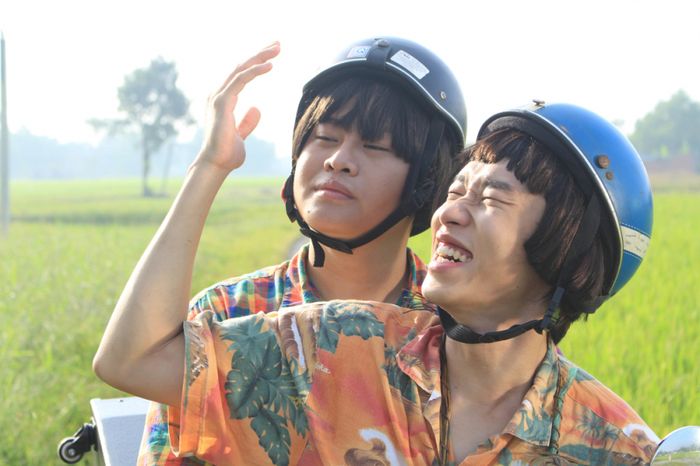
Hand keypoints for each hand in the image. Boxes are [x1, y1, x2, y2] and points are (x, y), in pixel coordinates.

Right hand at [195, 42, 280, 172]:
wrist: (216, 165)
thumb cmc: (227, 153)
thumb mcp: (241, 134)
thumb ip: (247, 121)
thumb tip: (257, 108)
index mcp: (223, 100)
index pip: (241, 75)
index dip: (256, 63)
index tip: (272, 56)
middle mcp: (218, 94)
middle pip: (241, 67)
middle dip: (260, 54)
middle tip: (278, 45)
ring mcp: (218, 96)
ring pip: (241, 69)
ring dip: (260, 57)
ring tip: (277, 49)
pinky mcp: (222, 101)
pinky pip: (240, 80)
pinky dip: (254, 71)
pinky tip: (269, 66)